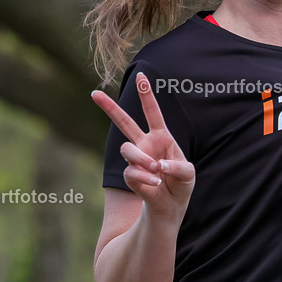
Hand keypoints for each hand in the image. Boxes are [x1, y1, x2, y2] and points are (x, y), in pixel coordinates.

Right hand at [91, 72, 195, 219]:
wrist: (171, 205)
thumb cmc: (180, 184)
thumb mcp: (188, 172)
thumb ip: (177, 166)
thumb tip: (157, 166)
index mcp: (161, 137)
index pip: (152, 113)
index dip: (146, 95)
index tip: (141, 76)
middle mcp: (145, 145)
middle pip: (124, 122)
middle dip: (109, 108)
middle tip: (93, 94)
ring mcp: (136, 159)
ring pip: (127, 150)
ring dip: (142, 160)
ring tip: (156, 170)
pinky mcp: (130, 176)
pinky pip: (132, 172)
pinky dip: (146, 178)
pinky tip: (155, 182)